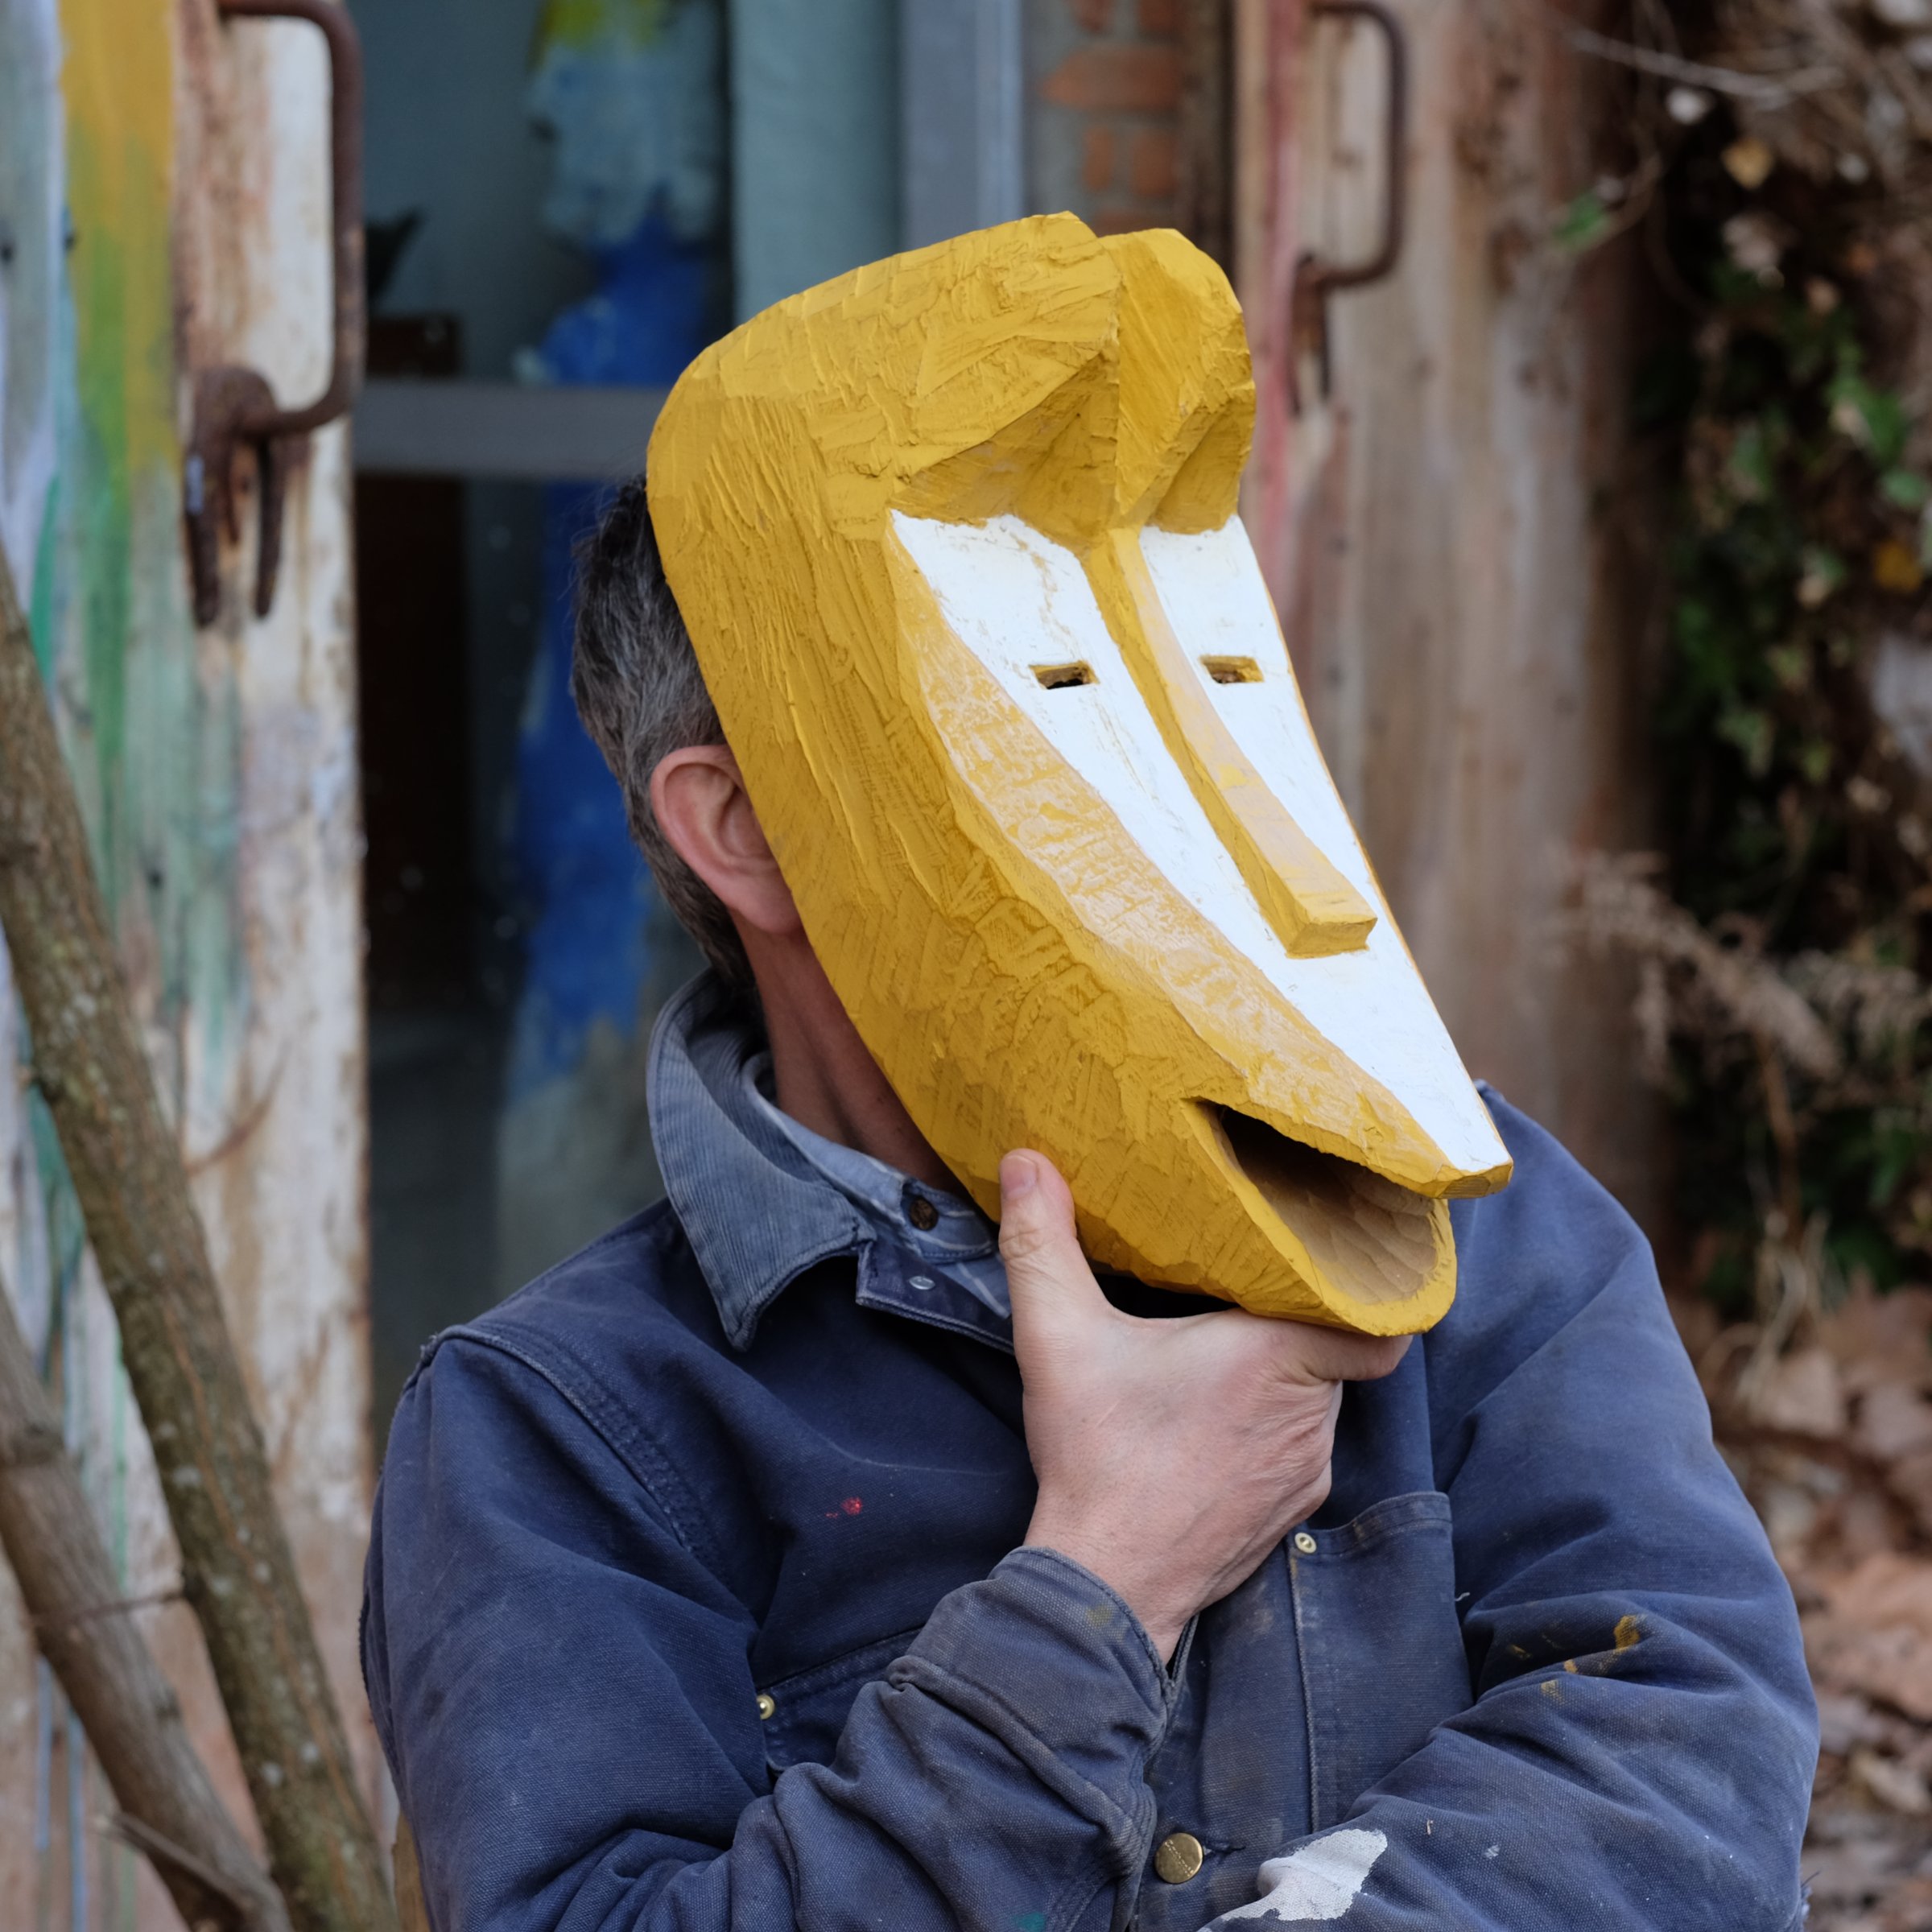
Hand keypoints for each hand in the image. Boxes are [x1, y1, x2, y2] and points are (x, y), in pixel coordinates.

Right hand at [999, 1150, 1409, 1658]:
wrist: (1104, 1586)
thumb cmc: (1094, 1458)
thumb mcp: (1056, 1338)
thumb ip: (1041, 1243)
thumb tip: (1025, 1162)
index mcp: (1275, 1358)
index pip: (1377, 1319)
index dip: (1362, 1291)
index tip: (1321, 1268)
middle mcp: (1310, 1415)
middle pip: (1339, 1349)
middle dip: (1301, 1323)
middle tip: (1252, 1293)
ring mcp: (1306, 1471)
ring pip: (1321, 1402)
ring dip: (1285, 1380)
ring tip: (1230, 1354)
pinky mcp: (1290, 1511)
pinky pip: (1302, 1452)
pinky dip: (1272, 1432)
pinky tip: (1217, 1422)